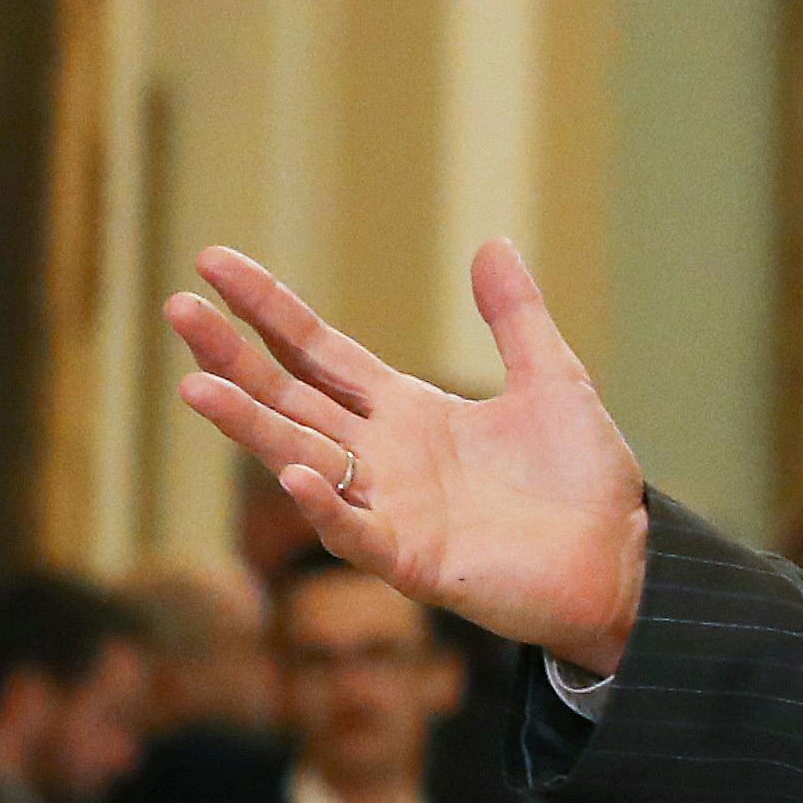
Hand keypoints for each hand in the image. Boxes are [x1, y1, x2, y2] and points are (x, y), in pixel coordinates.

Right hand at [165, 241, 652, 673]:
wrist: (625, 559)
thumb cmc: (583, 478)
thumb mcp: (553, 380)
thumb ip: (516, 317)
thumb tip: (492, 241)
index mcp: (405, 410)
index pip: (316, 351)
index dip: (267, 309)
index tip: (213, 262)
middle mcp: (381, 457)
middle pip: (289, 397)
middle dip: (232, 356)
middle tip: (177, 307)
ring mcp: (390, 509)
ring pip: (300, 459)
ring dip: (249, 426)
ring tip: (195, 386)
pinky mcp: (414, 561)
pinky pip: (356, 533)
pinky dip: (325, 505)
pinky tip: (293, 472)